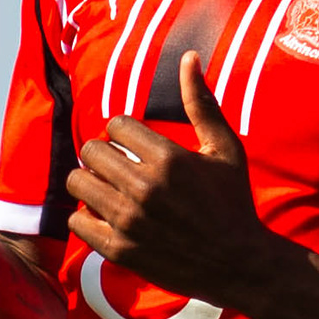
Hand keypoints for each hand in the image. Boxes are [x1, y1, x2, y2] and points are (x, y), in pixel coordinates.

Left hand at [65, 54, 281, 310]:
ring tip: (106, 189)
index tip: (134, 147)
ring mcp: (130, 221)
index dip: (123, 133)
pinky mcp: (121, 250)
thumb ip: (201, 103)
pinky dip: (86, 217)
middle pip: (91, 151)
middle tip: (117, 168)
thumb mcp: (225, 150)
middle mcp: (145, 187)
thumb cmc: (234, 203)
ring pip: (78, 183)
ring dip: (89, 182)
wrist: (240, 263)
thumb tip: (189, 56)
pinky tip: (104, 217)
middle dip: (102, 155)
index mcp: (168, 158)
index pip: (115, 125)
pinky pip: (78, 223)